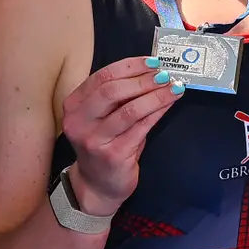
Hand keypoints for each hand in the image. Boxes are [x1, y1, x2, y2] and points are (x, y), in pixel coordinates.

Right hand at [58, 55, 177, 217]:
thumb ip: (118, 97)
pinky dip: (157, 112)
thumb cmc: (103, 146)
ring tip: (173, 88)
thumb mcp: (102, 118)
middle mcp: (79, 122)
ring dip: (156, 96)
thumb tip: (151, 72)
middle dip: (143, 80)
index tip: (152, 62)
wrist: (96, 185)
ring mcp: (95, 140)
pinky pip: (141, 127)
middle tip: (165, 75)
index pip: (102, 77)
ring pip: (129, 109)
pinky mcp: (114, 155)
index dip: (130, 66)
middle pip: (112, 91)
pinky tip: (168, 105)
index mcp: (74, 106)